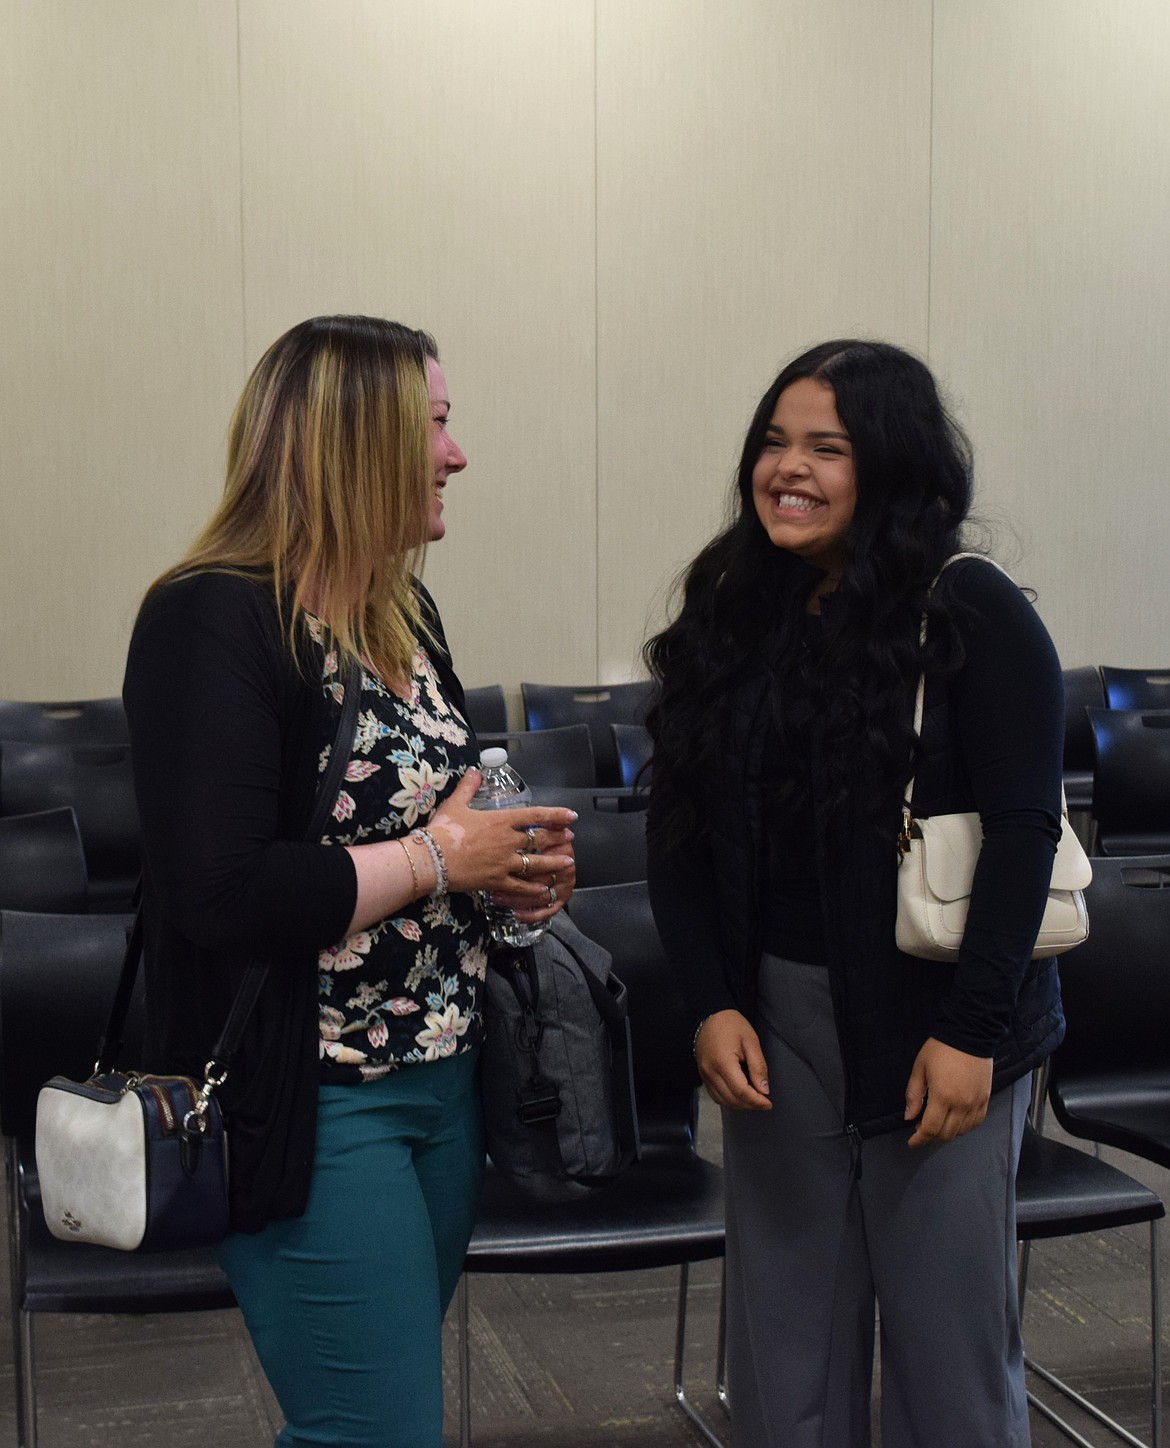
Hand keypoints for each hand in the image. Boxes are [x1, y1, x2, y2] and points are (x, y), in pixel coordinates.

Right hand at [426, 770, 576, 910]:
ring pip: (536, 863)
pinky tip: (543, 889)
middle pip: (540, 839)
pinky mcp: (496, 880)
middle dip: (558, 838)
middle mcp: (507, 841)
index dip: (555, 815)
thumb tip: (474, 771)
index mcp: (500, 820)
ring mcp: (503, 862)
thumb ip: (468, 787)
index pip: (534, 815)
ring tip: (568, 862)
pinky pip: (520, 886)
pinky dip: (533, 888)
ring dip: (554, 862)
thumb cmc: (442, 830)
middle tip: (570, 838)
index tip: (571, 815)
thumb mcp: (455, 804)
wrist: (430, 858)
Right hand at [694, 1010, 771, 1110]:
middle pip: (732, 1099)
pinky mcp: (703, 1075)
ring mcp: (704, 1075)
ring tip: (754, 1100)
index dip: (756, 1101)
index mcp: (723, 1062)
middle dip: (750, 1105)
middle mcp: (710, 1072)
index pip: (741, 1091)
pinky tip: (739, 1096)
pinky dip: (729, 1100)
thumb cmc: (731, 1025)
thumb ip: (758, 1066)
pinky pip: (715, 1095)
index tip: (768, 1103)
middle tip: (764, 1102)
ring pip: (722, 1101)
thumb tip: (764, 1090)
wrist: (709, 1015)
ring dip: (740, 1105)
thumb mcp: (751, 1041)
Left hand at [904, 1037, 992, 1146]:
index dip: (919, 1139)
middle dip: (931, 1136)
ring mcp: (976, 1103)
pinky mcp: (985, 1099)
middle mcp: (962, 1104)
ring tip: (938, 1122)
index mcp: (943, 1096)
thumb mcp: (920, 1068)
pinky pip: (976, 1123)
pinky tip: (956, 1121)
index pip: (930, 1128)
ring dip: (948, 1133)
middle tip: (921, 1127)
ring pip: (962, 1131)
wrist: (969, 1034)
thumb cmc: (941, 1049)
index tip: (912, 1142)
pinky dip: (964, 1127)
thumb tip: (908, 1117)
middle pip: (946, 1134)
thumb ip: (913, 1095)